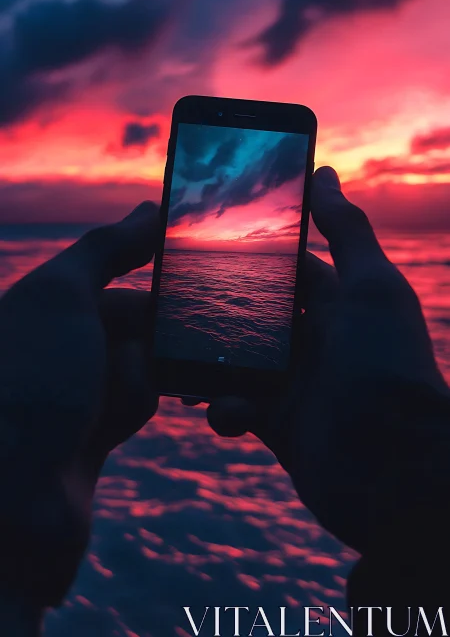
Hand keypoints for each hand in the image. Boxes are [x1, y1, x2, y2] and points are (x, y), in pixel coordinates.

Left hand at [0, 203, 158, 606]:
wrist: (10, 501)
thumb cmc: (29, 382)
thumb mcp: (62, 296)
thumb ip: (106, 250)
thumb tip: (150, 209)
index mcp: (47, 300)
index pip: (117, 266)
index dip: (157, 262)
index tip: (205, 255)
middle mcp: (60, 339)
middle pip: (136, 314)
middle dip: (160, 325)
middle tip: (180, 329)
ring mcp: (76, 387)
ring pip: (143, 358)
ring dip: (145, 373)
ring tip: (126, 394)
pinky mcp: (94, 430)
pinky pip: (138, 400)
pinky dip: (138, 403)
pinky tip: (120, 420)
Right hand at [206, 167, 448, 553]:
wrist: (394, 471)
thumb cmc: (387, 369)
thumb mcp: (372, 287)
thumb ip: (346, 229)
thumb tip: (323, 172)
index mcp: (339, 302)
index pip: (286, 267)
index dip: (251, 251)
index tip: (204, 240)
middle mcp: (317, 339)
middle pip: (254, 313)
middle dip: (217, 308)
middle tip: (170, 298)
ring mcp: (297, 383)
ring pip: (237, 360)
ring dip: (208, 359)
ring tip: (175, 355)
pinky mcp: (281, 424)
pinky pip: (238, 409)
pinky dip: (225, 408)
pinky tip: (226, 410)